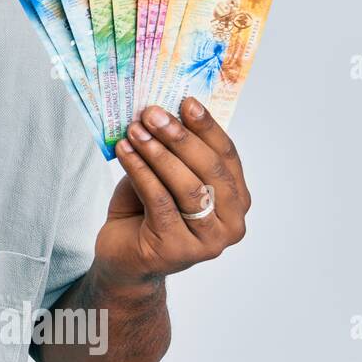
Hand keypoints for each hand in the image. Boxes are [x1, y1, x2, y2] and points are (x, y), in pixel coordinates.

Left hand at [94, 97, 250, 285]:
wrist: (123, 259)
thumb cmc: (145, 214)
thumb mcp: (163, 177)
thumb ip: (173, 153)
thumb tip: (163, 112)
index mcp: (237, 200)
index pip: (227, 157)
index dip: (208, 128)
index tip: (187, 102)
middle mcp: (231, 224)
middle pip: (210, 171)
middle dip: (180, 137)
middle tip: (153, 113)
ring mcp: (208, 241)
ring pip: (187, 187)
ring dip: (158, 153)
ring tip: (135, 131)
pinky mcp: (177, 250)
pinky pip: (160, 201)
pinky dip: (141, 171)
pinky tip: (125, 152)